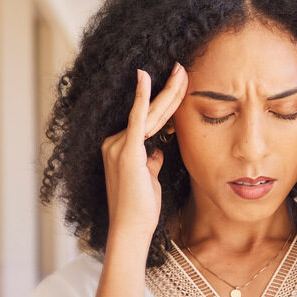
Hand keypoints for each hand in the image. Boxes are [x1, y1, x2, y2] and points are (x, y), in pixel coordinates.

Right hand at [101, 63, 188, 241]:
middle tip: (182, 68)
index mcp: (120, 147)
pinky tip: (146, 77)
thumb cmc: (141, 209)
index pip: (149, 119)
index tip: (178, 83)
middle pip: (150, 112)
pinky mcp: (126, 151)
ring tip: (182, 72)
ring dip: (169, 93)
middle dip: (169, 89)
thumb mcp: (149, 179)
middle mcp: (114, 142)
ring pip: (151, 115)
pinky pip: (137, 119)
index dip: (164, 100)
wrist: (130, 229)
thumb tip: (158, 151)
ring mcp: (118, 145)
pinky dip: (142, 97)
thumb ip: (150, 161)